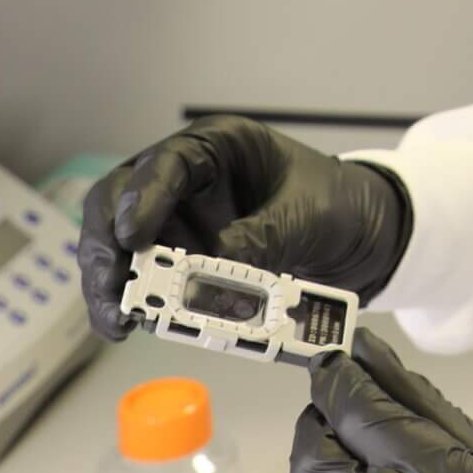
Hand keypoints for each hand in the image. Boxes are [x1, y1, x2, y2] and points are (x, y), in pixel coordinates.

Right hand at [77, 116, 411, 341]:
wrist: (363, 235)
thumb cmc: (338, 202)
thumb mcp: (309, 213)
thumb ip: (265, 237)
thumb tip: (217, 271)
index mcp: (218, 147)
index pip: (166, 163)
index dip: (143, 197)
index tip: (134, 237)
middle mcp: (187, 181)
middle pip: (121, 203)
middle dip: (110, 248)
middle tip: (114, 294)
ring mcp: (181, 221)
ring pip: (123, 246)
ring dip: (116, 283)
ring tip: (121, 322)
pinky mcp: (184, 260)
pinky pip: (150, 280)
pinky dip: (141, 302)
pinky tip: (138, 325)